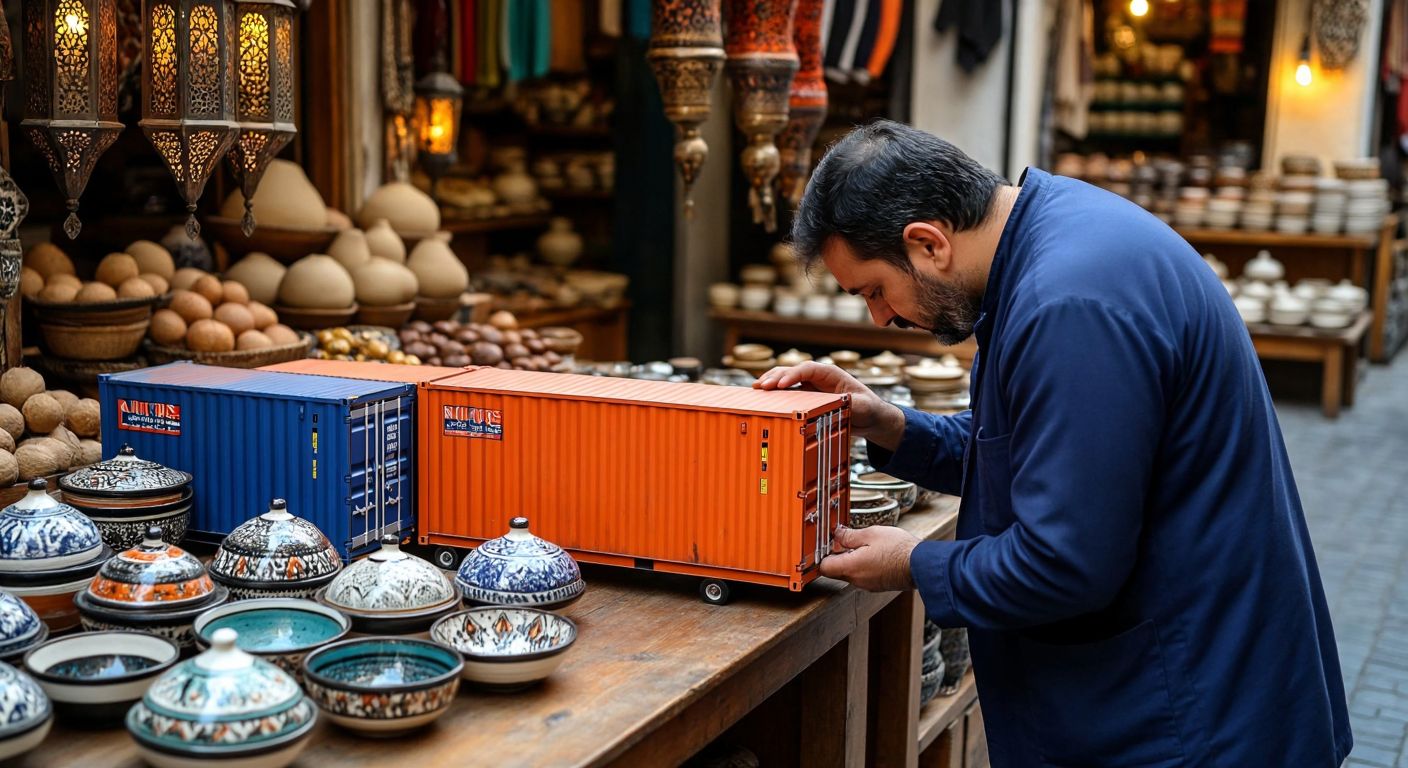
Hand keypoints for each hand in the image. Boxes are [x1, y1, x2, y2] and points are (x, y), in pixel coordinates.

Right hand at [753, 362, 905, 449]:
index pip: (807, 369)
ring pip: (786, 379)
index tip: (780, 384)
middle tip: (761, 387)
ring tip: (755, 389)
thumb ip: (850, 403)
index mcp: (830, 373)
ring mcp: (810, 386)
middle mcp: (817, 377)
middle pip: (792, 371)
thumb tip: (838, 402)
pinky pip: (787, 392)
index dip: (792, 375)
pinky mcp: (806, 397)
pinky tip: (762, 397)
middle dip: (775, 377)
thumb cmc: (868, 408)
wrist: (870, 416)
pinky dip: (775, 393)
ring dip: (771, 382)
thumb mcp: (862, 406)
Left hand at [819, 524, 920, 591]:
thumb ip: (850, 535)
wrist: (922, 565)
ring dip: (852, 561)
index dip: (822, 556)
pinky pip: (863, 576)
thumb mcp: (871, 534)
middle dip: (838, 556)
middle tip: (845, 540)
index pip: (824, 568)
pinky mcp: (878, 586)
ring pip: (851, 573)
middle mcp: (857, 580)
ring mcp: (868, 585)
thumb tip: (837, 535)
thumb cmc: (899, 549)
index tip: (826, 545)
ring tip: (864, 545)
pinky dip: (864, 566)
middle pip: (836, 571)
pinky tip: (874, 554)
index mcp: (852, 567)